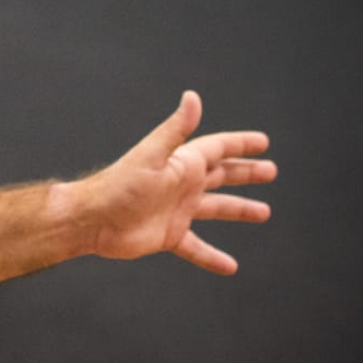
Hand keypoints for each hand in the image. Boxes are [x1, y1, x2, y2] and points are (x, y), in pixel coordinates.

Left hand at [80, 90, 276, 273]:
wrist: (91, 220)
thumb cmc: (118, 186)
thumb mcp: (151, 156)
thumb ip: (175, 130)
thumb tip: (192, 96)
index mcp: (182, 164)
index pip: (218, 148)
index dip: (240, 144)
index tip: (264, 142)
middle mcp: (182, 185)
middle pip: (222, 176)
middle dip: (246, 172)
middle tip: (271, 171)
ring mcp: (176, 210)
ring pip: (215, 209)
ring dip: (238, 210)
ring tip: (264, 212)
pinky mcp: (168, 235)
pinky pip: (196, 247)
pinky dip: (212, 257)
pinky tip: (230, 267)